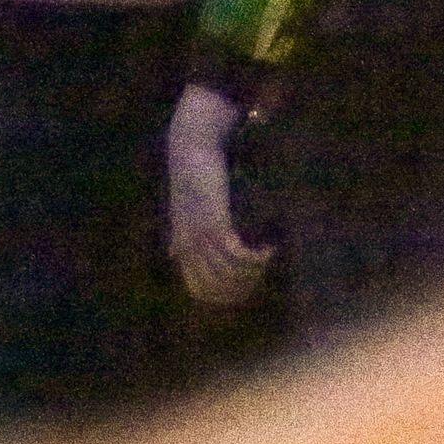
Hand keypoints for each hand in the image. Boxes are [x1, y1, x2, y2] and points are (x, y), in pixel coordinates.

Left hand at [166, 83, 271, 305]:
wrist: (191, 148)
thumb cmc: (190, 178)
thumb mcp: (180, 213)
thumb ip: (179, 234)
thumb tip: (173, 252)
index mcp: (181, 247)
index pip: (199, 289)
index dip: (224, 295)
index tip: (248, 288)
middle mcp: (190, 246)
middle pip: (218, 285)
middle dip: (243, 287)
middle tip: (263, 275)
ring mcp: (202, 236)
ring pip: (231, 272)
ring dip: (255, 271)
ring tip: (269, 258)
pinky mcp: (216, 223)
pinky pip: (238, 254)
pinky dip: (257, 257)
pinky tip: (269, 248)